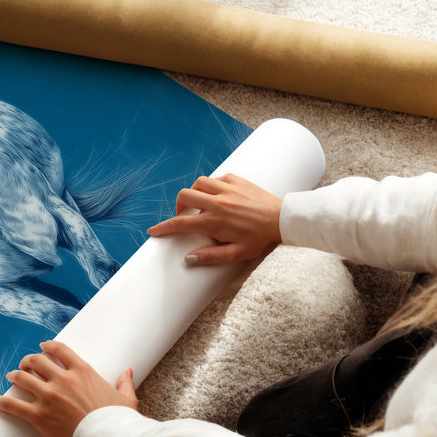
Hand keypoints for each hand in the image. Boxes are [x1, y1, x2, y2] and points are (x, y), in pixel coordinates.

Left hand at [0, 340, 136, 436]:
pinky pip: (12, 405)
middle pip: (37, 361)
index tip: (42, 347)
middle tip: (25, 364)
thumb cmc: (118, 420)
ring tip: (11, 376)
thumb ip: (124, 382)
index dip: (48, 346)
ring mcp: (48, 396)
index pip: (59, 350)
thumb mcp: (125, 398)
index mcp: (82, 371)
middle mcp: (62, 379)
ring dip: (15, 375)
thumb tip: (128, 371)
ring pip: (22, 378)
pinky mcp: (38, 415)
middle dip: (28, 361)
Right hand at [147, 173, 281, 265]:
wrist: (283, 220)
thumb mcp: (236, 254)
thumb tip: (188, 259)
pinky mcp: (237, 180)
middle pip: (184, 196)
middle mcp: (217, 202)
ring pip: (198, 183)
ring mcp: (227, 189)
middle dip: (178, 206)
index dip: (163, 227)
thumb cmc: (260, 239)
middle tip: (184, 216)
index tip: (153, 231)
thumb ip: (210, 256)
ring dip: (194, 193)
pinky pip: (216, 178)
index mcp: (214, 221)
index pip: (180, 223)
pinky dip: (212, 185)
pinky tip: (217, 195)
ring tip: (200, 204)